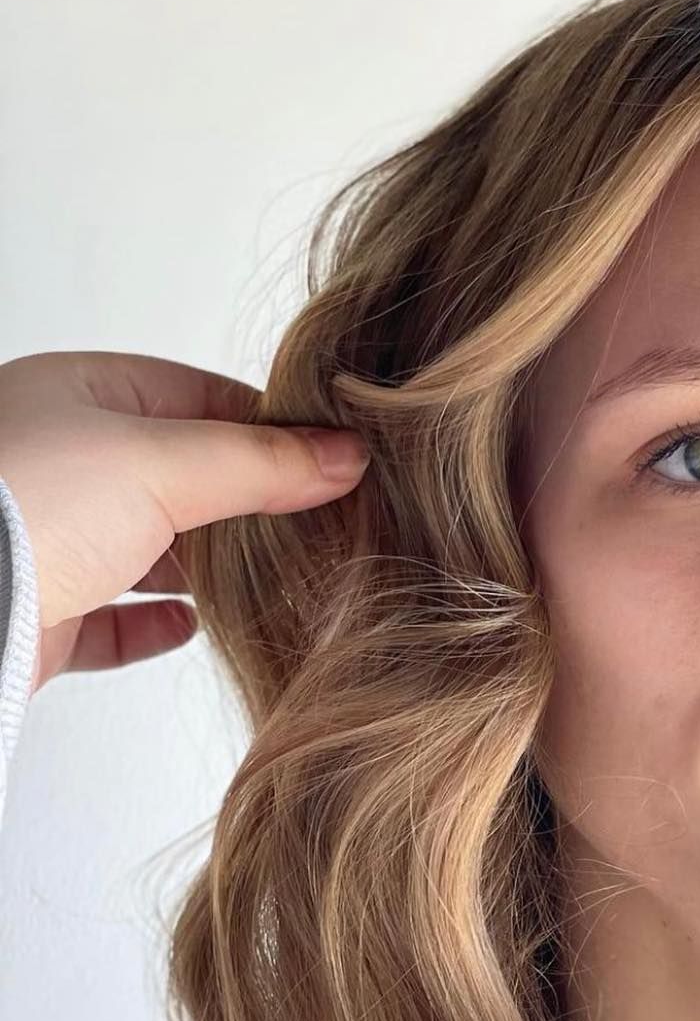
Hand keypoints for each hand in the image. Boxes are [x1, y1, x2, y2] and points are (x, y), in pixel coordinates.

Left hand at [0, 350, 370, 695]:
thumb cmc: (30, 505)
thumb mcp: (162, 464)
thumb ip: (259, 463)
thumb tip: (347, 456)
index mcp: (82, 394)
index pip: (200, 396)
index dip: (270, 427)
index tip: (332, 462)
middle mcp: (61, 458)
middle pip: (179, 475)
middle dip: (247, 502)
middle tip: (321, 527)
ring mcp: (49, 538)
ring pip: (147, 548)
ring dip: (207, 568)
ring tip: (276, 582)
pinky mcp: (41, 613)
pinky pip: (108, 618)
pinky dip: (153, 623)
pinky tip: (190, 627)